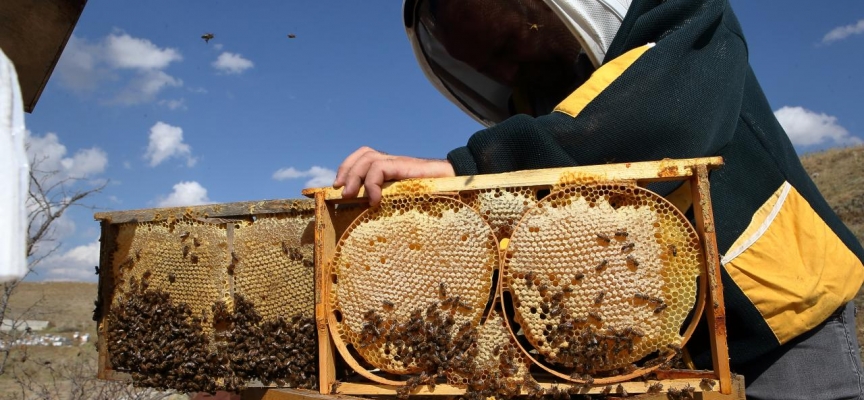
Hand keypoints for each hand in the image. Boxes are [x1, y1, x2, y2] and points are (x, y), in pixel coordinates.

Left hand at [333, 146, 454, 205]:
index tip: (337, 187)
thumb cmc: (435, 198)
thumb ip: (390, 202)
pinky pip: (380, 167)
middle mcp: (394, 162)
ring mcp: (400, 162)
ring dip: (355, 177)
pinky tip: (373, 200)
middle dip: (347, 171)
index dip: (347, 167)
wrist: (460, 187)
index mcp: (392, 168)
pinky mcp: (406, 166)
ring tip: (351, 196)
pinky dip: (371, 183)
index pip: (363, 157)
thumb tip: (368, 215)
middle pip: (363, 154)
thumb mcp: (405, 201)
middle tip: (340, 193)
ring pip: (368, 158)